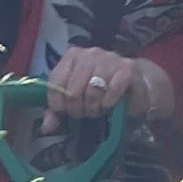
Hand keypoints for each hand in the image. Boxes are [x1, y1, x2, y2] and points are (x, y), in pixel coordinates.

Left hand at [38, 42, 172, 124]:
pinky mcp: (127, 68)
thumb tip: (46, 127)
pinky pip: (112, 90)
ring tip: (98, 109)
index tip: (67, 112)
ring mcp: (109, 58)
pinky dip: (109, 102)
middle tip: (86, 113)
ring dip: (94, 107)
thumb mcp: (76, 101)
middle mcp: (90, 53)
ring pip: (92, 90)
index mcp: (72, 56)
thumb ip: (58, 111)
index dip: (59, 104)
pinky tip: (110, 104)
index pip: (55, 83)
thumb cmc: (101, 93)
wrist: (136, 86)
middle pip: (72, 90)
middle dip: (77, 109)